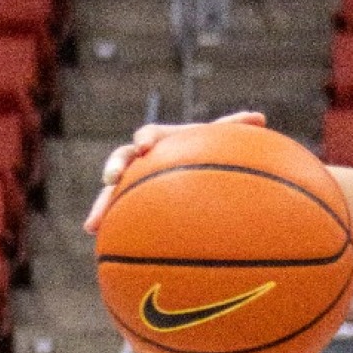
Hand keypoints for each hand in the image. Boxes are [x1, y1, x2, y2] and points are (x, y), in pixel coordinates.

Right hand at [83, 111, 267, 233]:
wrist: (194, 177)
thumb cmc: (208, 155)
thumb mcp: (220, 145)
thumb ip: (234, 131)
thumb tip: (260, 116)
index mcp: (163, 140)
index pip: (151, 135)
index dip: (146, 139)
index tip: (146, 147)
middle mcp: (143, 159)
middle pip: (123, 159)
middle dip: (115, 167)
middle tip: (112, 178)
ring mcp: (133, 181)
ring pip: (112, 191)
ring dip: (102, 204)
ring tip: (93, 224)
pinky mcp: (130, 202)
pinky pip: (116, 213)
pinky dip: (106, 223)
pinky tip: (97, 237)